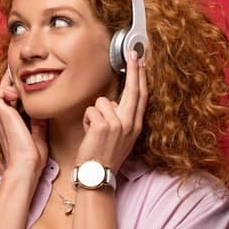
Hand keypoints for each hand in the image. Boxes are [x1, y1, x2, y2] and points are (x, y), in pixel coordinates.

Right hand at [0, 68, 47, 178]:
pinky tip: (16, 95)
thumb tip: (41, 110)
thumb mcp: (39, 135)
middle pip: (2, 92)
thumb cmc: (32, 158)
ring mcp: (0, 117)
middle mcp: (3, 119)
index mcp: (10, 123)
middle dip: (11, 82)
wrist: (26, 165)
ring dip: (8, 86)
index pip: (9, 101)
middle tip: (20, 74)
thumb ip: (38, 122)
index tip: (25, 82)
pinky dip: (4, 90)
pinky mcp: (0, 115)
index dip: (15, 90)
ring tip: (20, 88)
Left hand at [74, 51, 147, 169]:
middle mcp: (130, 124)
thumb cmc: (105, 156)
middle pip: (132, 90)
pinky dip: (86, 120)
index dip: (142, 78)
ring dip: (93, 113)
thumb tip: (115, 103)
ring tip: (94, 130)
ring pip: (102, 102)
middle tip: (133, 54)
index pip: (142, 96)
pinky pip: (91, 110)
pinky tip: (89, 133)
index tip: (142, 63)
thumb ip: (122, 120)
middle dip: (133, 70)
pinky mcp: (103, 126)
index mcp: (136, 126)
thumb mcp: (121, 138)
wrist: (97, 174)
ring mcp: (117, 124)